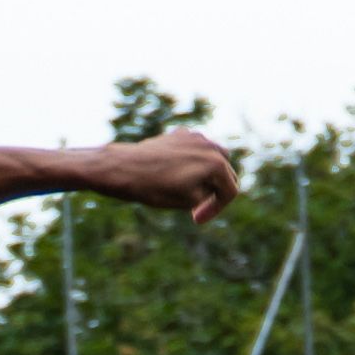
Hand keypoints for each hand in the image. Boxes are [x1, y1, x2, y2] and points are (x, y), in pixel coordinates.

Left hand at [80, 128, 236, 224]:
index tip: (196, 219)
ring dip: (208, 174)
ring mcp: (195, 137)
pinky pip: (195, 150)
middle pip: (225, 172)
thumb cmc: (155, 188)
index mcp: (216, 164)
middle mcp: (210, 146)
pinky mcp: (179, 135)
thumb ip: (209, 194)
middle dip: (215, 191)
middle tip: (198, 207)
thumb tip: (213, 187)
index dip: (216, 209)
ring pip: (213, 158)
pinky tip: (178, 174)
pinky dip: (193, 162)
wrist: (124, 168)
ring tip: (192, 189)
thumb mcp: (189, 201)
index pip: (230, 191)